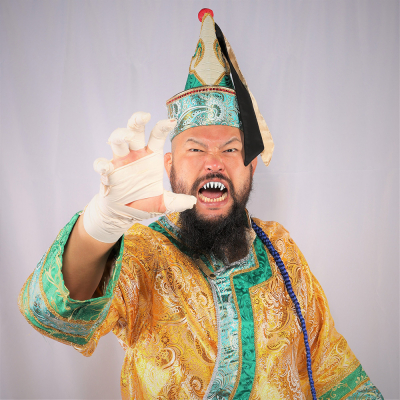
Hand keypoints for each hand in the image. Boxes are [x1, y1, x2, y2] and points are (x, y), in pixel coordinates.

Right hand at [83, 112, 196, 242]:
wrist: (124, 213)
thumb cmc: (143, 201)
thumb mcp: (163, 202)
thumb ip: (176, 201)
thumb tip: (193, 201)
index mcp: (150, 155)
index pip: (156, 136)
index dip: (162, 127)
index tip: (171, 122)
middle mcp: (135, 154)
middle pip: (135, 130)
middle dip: (137, 120)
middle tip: (144, 116)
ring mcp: (120, 161)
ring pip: (118, 141)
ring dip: (120, 135)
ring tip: (126, 136)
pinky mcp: (107, 173)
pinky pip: (101, 164)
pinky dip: (102, 165)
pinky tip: (107, 169)